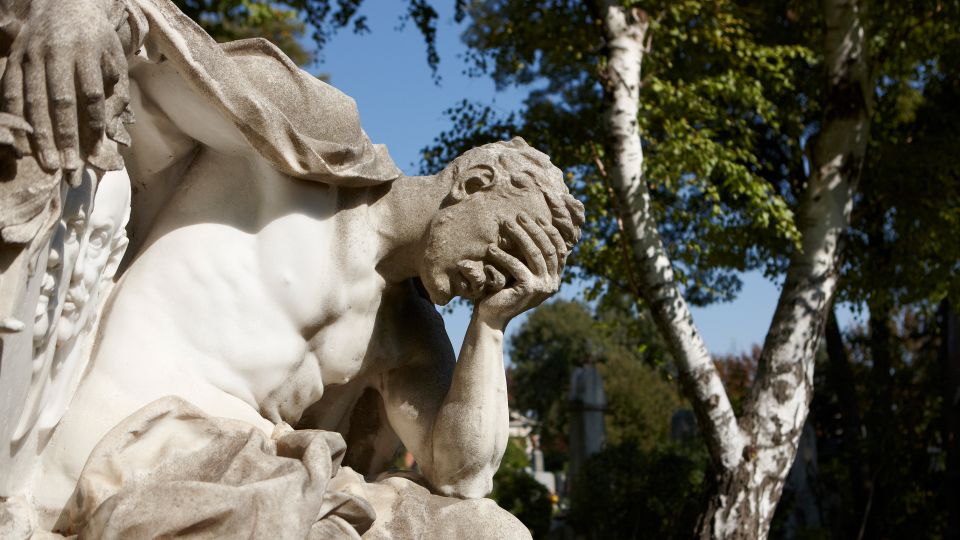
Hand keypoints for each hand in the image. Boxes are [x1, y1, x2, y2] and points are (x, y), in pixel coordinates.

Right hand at [2, 0, 129, 170]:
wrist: (62, 3)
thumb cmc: (96, 39)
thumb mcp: (115, 59)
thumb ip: (116, 92)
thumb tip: (113, 131)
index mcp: (86, 51)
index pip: (90, 93)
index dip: (93, 123)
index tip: (96, 152)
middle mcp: (55, 52)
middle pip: (60, 101)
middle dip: (65, 138)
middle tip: (70, 170)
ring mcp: (31, 55)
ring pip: (33, 101)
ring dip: (40, 136)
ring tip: (50, 165)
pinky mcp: (14, 59)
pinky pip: (10, 93)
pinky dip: (17, 120)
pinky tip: (23, 145)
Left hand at [476, 212, 568, 326]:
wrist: (492, 316)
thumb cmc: (503, 289)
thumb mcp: (521, 270)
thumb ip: (531, 257)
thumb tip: (535, 227)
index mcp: (555, 278)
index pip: (559, 249)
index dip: (550, 231)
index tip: (537, 217)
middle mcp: (553, 283)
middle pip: (548, 248)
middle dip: (534, 229)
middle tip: (519, 216)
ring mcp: (542, 287)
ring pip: (535, 254)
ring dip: (520, 236)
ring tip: (506, 225)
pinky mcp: (529, 290)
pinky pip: (517, 266)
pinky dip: (503, 255)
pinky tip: (491, 248)